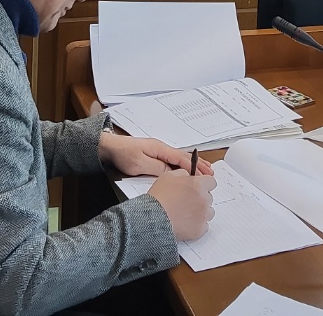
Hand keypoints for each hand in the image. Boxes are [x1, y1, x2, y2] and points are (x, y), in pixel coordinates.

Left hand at [99, 132, 214, 177]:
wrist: (109, 148)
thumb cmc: (123, 154)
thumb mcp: (139, 164)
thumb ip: (156, 168)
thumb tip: (172, 173)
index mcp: (160, 149)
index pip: (181, 158)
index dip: (194, 167)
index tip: (205, 174)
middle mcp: (161, 148)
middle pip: (184, 157)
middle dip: (199, 165)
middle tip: (212, 173)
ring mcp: (159, 151)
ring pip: (180, 158)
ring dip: (193, 165)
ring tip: (206, 171)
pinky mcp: (155, 156)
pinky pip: (174, 161)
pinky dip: (184, 165)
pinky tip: (187, 171)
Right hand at [148, 169, 216, 240]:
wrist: (154, 218)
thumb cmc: (159, 198)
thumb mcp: (168, 176)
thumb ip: (183, 173)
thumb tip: (188, 175)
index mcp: (198, 185)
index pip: (211, 182)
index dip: (204, 184)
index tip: (198, 187)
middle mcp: (204, 199)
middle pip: (209, 197)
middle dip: (200, 198)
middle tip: (187, 201)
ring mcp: (203, 215)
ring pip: (208, 212)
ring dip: (201, 211)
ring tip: (186, 213)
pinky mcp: (200, 229)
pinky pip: (204, 226)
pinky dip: (197, 225)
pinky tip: (186, 222)